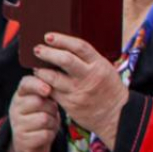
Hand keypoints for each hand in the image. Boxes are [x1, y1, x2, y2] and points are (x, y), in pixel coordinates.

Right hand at [7, 75, 60, 151]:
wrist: (31, 142)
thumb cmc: (41, 115)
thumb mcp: (43, 101)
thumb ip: (47, 91)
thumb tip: (56, 81)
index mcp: (21, 96)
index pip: (25, 84)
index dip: (37, 85)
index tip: (48, 90)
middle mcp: (15, 109)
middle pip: (39, 102)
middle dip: (51, 108)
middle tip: (50, 113)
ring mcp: (18, 125)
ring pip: (44, 119)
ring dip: (52, 122)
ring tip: (48, 124)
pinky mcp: (23, 140)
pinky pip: (45, 134)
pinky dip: (50, 134)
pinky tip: (45, 134)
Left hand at [33, 33, 127, 150]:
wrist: (115, 114)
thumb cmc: (109, 89)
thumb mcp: (106, 69)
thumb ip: (90, 60)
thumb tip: (67, 48)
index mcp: (99, 65)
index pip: (79, 47)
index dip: (62, 39)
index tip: (48, 36)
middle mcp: (89, 76)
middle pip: (65, 59)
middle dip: (48, 53)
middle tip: (37, 49)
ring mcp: (78, 91)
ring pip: (53, 77)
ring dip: (41, 70)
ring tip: (37, 67)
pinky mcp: (70, 104)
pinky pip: (51, 92)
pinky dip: (44, 85)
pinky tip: (41, 81)